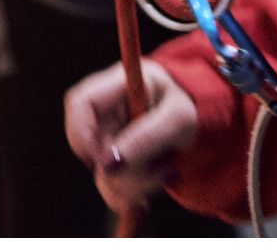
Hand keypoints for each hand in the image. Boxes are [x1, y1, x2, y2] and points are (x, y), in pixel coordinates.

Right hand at [64, 59, 199, 213]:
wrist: (197, 120)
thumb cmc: (186, 108)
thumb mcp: (178, 120)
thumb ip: (147, 137)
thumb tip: (108, 165)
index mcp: (118, 84)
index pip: (79, 102)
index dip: (82, 133)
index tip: (106, 160)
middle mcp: (105, 112)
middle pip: (88, 146)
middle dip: (120, 170)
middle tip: (155, 171)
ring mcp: (106, 137)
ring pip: (101, 173)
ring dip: (134, 183)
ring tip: (167, 169)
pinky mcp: (113, 160)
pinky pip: (110, 186)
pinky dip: (134, 192)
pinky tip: (159, 178)